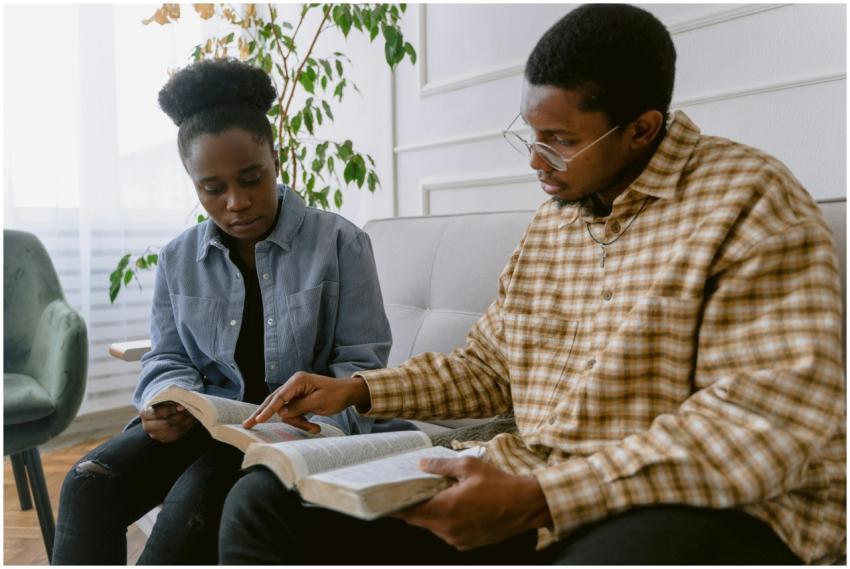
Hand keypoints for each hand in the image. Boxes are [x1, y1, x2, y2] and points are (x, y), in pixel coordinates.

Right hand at [140, 402, 196, 442]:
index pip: (155, 414)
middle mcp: (147, 427)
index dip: (169, 410)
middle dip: (179, 417)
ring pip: (173, 430)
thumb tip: (182, 402)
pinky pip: (178, 434)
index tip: (181, 406)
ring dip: (185, 421)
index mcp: (144, 414)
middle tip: (189, 410)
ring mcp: (156, 435)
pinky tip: (192, 419)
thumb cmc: (161, 402)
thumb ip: (170, 398)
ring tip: (193, 413)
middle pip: (166, 424)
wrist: (159, 413)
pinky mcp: (165, 439)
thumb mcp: (163, 398)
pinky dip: (187, 426)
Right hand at [242, 372, 369, 432]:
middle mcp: (294, 384)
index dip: (267, 410)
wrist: (349, 393)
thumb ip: (298, 407)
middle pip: (274, 401)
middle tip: (247, 424)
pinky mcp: (300, 399)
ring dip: (298, 422)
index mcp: (298, 381)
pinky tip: (314, 427)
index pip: (279, 397)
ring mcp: (296, 392)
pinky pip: (294, 413)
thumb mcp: (318, 402)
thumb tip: (281, 412)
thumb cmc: (336, 394)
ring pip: (286, 411)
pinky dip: (301, 421)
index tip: (258, 420)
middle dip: (263, 414)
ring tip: (314, 428)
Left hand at [391, 457, 551, 550]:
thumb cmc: (499, 484)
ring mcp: (457, 539)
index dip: (396, 505)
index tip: (388, 497)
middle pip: (419, 520)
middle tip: (414, 490)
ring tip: (442, 495)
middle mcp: (448, 529)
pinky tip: (457, 507)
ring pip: (433, 526)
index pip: (409, 511)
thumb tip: (422, 464)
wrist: (525, 505)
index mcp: (445, 508)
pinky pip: (447, 532)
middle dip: (414, 506)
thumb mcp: (469, 466)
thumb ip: (441, 466)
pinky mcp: (467, 545)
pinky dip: (446, 521)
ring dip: (433, 513)